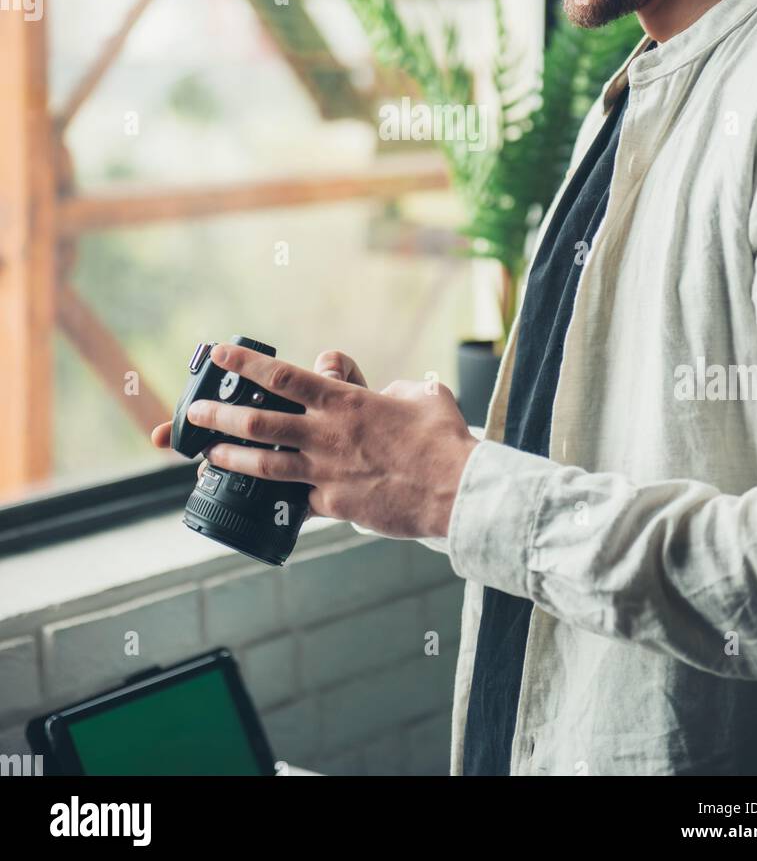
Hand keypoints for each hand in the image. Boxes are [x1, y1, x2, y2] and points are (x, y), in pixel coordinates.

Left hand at [150, 343, 478, 539]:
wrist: (458, 492)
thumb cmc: (445, 440)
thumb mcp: (421, 394)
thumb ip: (391, 389)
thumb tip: (380, 393)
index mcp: (345, 401)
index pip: (283, 376)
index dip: (245, 364)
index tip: (218, 355)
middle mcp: (327, 435)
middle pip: (258, 420)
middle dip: (219, 414)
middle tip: (195, 413)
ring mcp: (326, 472)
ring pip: (263, 463)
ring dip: (230, 458)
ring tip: (207, 456)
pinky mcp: (335, 504)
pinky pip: (296, 502)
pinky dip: (277, 500)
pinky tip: (257, 505)